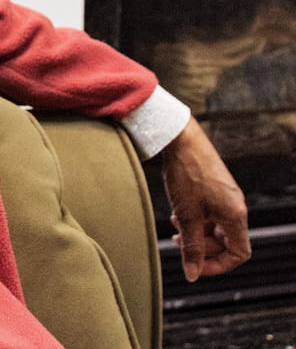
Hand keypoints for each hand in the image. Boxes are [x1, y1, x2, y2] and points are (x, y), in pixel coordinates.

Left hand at [160, 117, 250, 280]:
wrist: (181, 139)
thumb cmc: (186, 174)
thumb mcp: (186, 215)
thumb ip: (191, 246)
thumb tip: (192, 274)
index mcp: (235, 216)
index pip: (238, 254)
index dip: (218, 265)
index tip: (195, 266)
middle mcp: (235, 207)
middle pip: (225, 242)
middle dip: (202, 247)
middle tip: (179, 241)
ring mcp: (226, 197)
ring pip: (215, 227)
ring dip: (196, 232)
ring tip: (175, 225)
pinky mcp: (215, 189)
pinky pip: (210, 213)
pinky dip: (195, 218)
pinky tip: (178, 213)